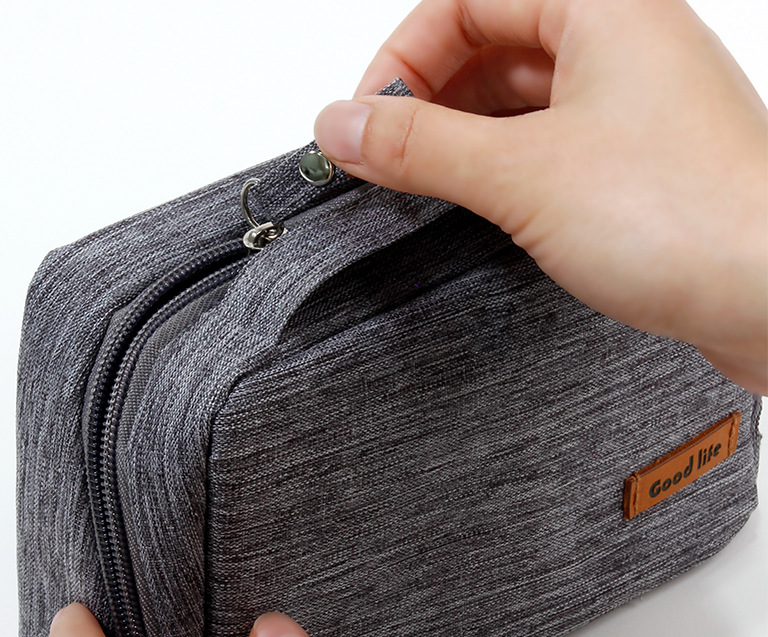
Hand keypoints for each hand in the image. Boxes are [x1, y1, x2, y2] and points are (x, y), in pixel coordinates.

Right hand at [314, 0, 767, 394]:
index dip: (402, 58)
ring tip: (421, 189)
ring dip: (460, 139)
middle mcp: (621, 45)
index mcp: (603, 6)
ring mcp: (631, 107)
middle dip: (427, 99)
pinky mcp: (634, 166)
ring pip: (517, 102)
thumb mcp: (523, 174)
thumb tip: (342, 126)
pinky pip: (546, 146)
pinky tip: (477, 207)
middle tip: (384, 157)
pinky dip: (500, 170)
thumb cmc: (690, 219)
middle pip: (489, 45)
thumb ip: (421, 146)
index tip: (365, 119)